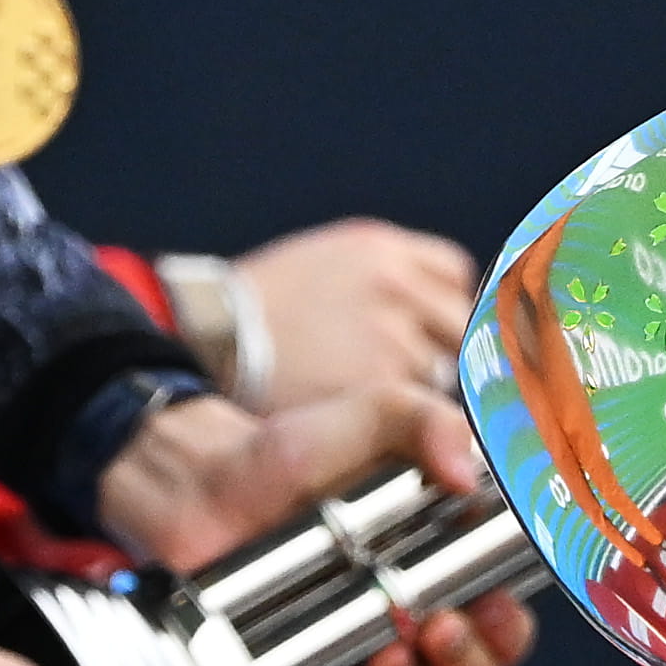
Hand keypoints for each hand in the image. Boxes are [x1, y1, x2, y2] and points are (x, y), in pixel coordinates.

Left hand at [91, 387, 535, 665]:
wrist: (205, 485)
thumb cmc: (293, 454)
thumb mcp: (373, 416)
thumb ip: (430, 424)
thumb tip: (467, 474)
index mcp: (443, 569)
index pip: (504, 620)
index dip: (508, 625)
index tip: (489, 600)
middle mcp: (412, 620)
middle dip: (470, 664)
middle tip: (441, 626)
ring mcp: (361, 657)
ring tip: (390, 656)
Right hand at [223, 217, 473, 403]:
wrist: (206, 341)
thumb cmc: (258, 312)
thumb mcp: (323, 264)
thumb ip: (384, 281)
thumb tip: (431, 311)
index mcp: (382, 250)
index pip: (454, 274)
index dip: (442, 307)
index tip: (428, 330)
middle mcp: (396, 286)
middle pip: (459, 324)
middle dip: (440, 348)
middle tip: (400, 370)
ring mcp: (394, 333)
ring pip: (443, 370)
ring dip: (419, 386)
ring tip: (366, 393)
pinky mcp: (384, 383)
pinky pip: (419, 405)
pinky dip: (400, 415)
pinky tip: (362, 413)